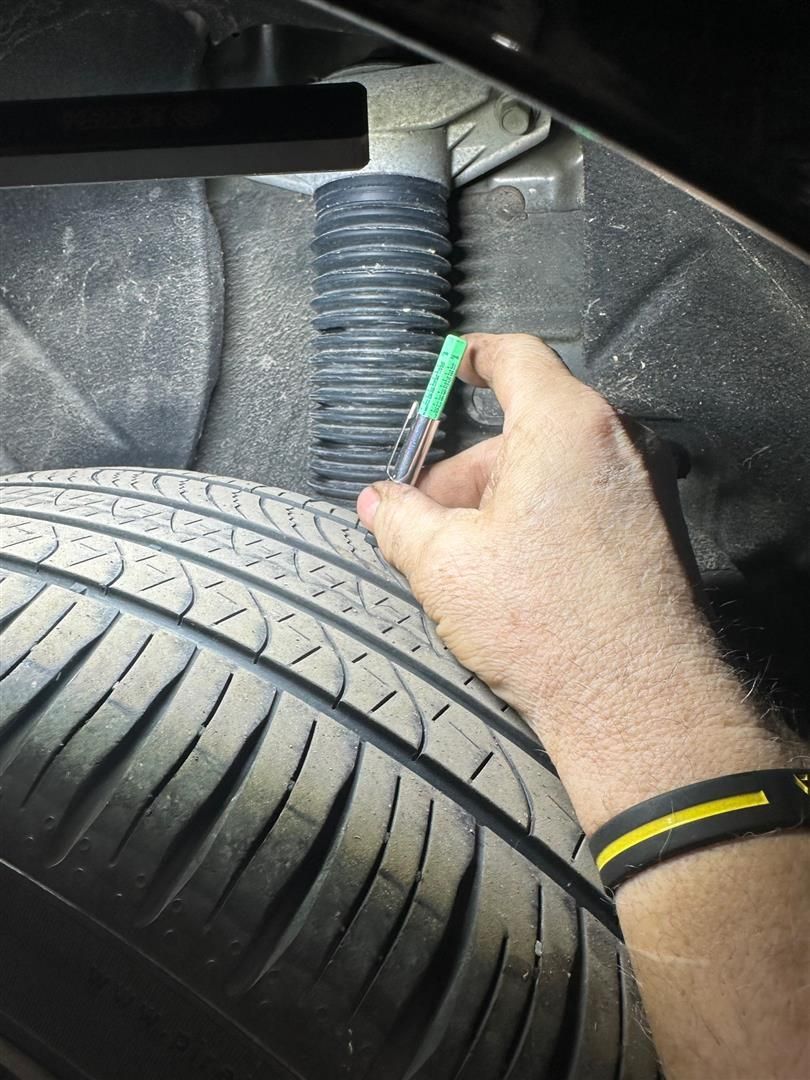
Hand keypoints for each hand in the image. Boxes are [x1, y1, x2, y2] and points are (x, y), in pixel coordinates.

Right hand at [358, 334, 781, 831]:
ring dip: (503, 499)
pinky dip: (543, 516)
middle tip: (426, 519)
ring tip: (467, 561)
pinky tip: (515, 573)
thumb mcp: (445, 565)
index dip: (474, 357)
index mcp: (567, 425)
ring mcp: (645, 484)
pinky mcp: (656, 527)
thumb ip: (400, 518)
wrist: (636, 703)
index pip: (517, 356)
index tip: (451, 367)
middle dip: (469, 469)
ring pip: (554, 467)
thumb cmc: (547, 627)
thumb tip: (377, 503)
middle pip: (526, 428)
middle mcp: (617, 441)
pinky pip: (586, 497)